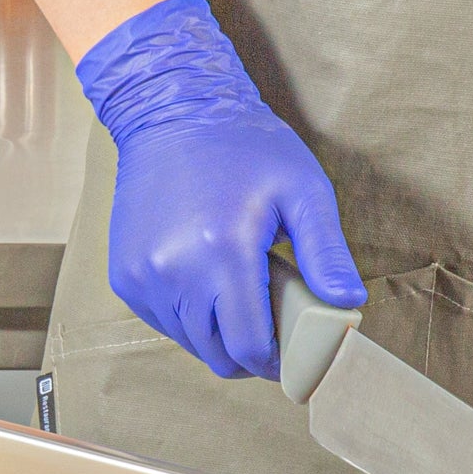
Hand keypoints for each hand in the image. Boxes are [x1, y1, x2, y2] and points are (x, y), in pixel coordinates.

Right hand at [78, 0, 362, 380]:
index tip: (292, 353)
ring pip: (188, 342)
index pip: (248, 348)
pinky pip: (162, 321)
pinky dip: (188, 316)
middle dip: (249, 350)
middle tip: (271, 319)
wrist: (173, 112)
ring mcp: (142, 276)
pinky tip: (205, 279)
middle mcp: (173, 272)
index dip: (275, 361)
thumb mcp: (303, 191)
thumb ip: (327, 253)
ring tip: (238, 290)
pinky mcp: (124, 275)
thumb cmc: (246, 148)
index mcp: (222, 253)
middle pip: (217, 354)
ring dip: (217, 332)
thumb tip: (348, 306)